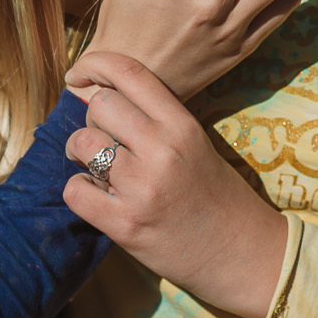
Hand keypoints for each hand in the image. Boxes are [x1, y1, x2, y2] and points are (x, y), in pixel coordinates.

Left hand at [62, 52, 288, 317]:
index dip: (94, 64)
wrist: (241, 253)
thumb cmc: (216, 195)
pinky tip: (96, 196)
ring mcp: (143, 188)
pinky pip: (76, 191)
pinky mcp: (126, 225)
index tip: (79, 75)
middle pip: (99, 104)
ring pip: (82, 143)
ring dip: (80, 153)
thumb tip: (99, 97)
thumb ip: (155, 121)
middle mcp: (163, 150)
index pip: (130, 73)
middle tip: (101, 137)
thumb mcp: (195, 144)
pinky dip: (78, 191)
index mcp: (182, 125)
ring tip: (95, 167)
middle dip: (90, 119)